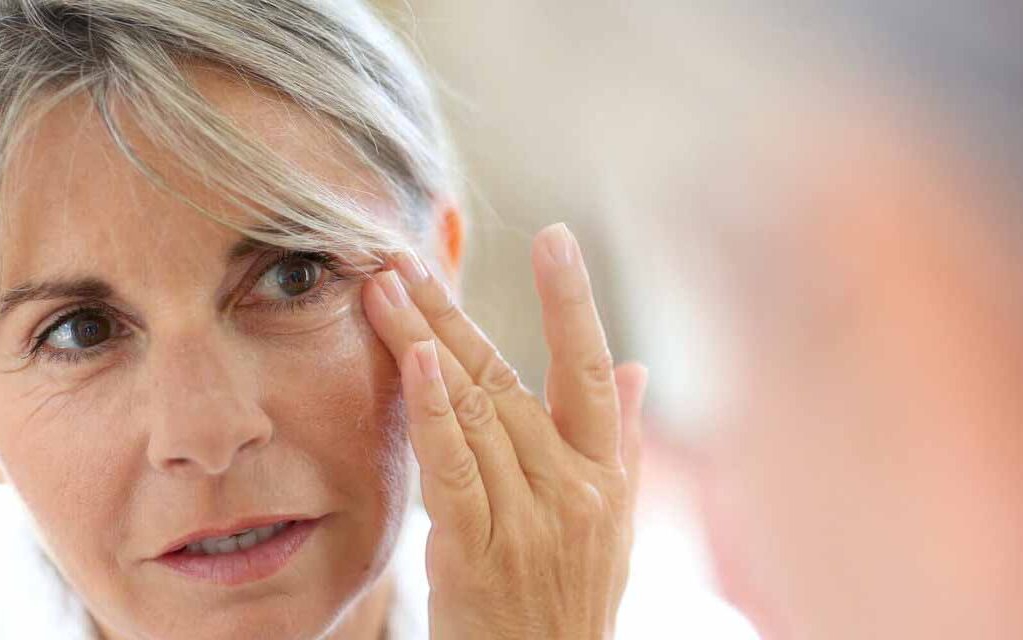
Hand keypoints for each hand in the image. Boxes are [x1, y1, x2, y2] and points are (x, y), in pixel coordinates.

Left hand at [361, 223, 648, 638]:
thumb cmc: (571, 605)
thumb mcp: (614, 528)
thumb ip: (623, 445)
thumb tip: (638, 369)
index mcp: (607, 476)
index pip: (591, 370)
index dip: (574, 301)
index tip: (556, 237)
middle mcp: (575, 490)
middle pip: (508, 380)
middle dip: (452, 313)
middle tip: (408, 259)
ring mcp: (531, 521)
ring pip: (474, 412)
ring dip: (424, 343)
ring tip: (384, 290)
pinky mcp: (481, 554)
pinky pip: (455, 470)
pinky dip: (434, 411)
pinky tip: (413, 360)